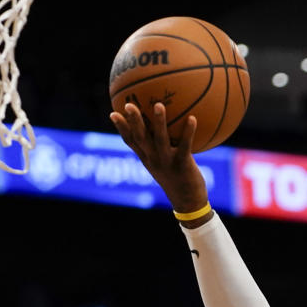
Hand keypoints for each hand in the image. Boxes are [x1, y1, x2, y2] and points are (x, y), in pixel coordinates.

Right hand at [110, 102, 209, 220]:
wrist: (188, 202)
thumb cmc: (178, 181)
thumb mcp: (165, 165)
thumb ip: (162, 150)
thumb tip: (165, 131)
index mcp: (147, 159)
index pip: (131, 142)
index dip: (121, 128)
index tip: (113, 113)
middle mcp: (154, 159)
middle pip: (140, 138)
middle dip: (133, 121)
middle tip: (129, 104)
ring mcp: (167, 162)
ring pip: (160, 139)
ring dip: (158, 122)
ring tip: (158, 105)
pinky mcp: (183, 164)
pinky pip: (185, 146)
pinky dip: (188, 132)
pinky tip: (192, 118)